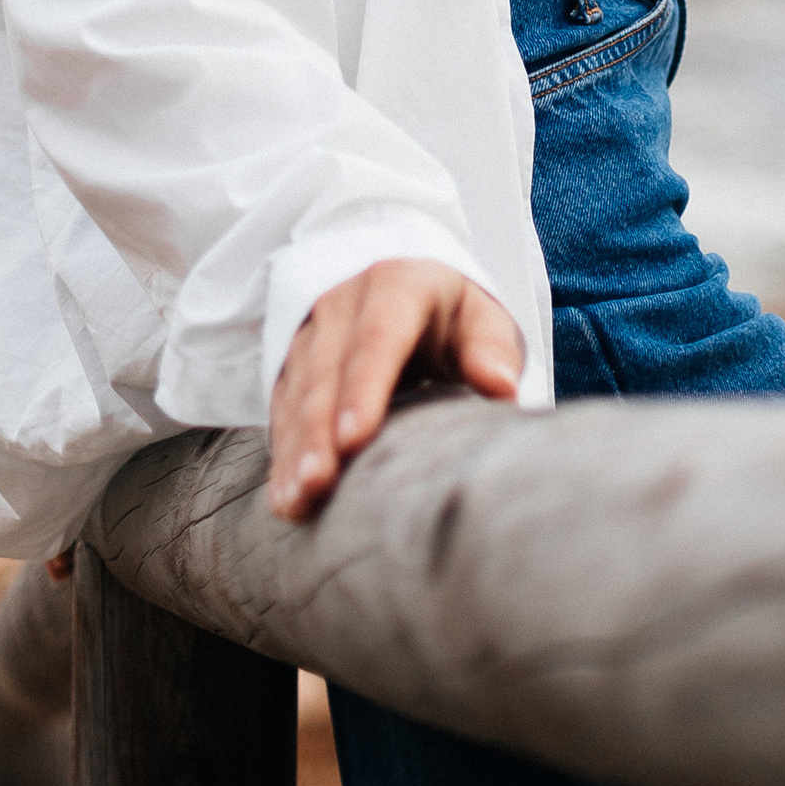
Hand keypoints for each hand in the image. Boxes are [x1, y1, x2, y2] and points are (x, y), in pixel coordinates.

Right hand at [267, 257, 521, 520]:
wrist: (407, 292)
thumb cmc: (453, 318)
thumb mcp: (481, 318)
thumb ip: (492, 347)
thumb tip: (501, 386)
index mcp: (397, 284)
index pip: (378, 335)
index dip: (364, 386)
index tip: (355, 437)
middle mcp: (344, 304)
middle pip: (328, 370)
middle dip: (319, 430)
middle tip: (318, 483)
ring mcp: (312, 334)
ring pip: (298, 393)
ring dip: (296, 448)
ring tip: (297, 501)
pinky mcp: (294, 366)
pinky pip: (283, 411)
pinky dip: (282, 455)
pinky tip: (286, 499)